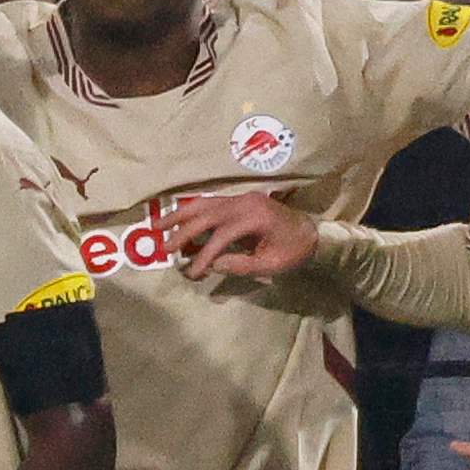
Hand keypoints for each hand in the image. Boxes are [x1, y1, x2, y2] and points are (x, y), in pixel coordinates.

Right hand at [171, 190, 319, 281]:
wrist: (311, 232)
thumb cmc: (294, 250)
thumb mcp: (271, 264)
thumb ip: (241, 265)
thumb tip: (213, 264)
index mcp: (255, 217)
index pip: (221, 236)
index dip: (204, 254)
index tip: (192, 271)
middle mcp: (245, 202)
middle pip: (206, 214)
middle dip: (183, 231)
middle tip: (165, 247)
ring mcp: (241, 198)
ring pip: (204, 203)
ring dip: (180, 214)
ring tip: (158, 226)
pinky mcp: (239, 200)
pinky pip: (210, 203)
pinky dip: (191, 210)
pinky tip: (176, 219)